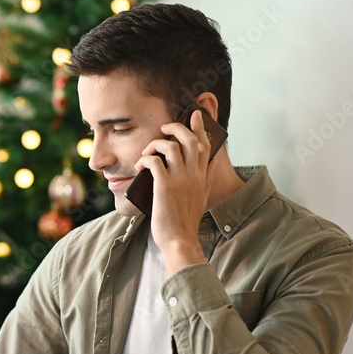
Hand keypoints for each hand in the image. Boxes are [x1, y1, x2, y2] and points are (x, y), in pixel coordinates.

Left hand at [136, 109, 214, 272]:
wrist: (179, 239)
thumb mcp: (202, 197)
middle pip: (189, 139)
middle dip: (175, 127)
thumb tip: (212, 161)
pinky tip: (140, 165)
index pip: (204, 144)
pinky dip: (145, 158)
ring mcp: (179, 179)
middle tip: (164, 127)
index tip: (193, 114)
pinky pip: (154, 161)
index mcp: (201, 176)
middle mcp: (193, 174)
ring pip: (170, 146)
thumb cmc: (186, 220)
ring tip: (147, 151)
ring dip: (155, 143)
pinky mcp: (164, 186)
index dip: (199, 126)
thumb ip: (206, 178)